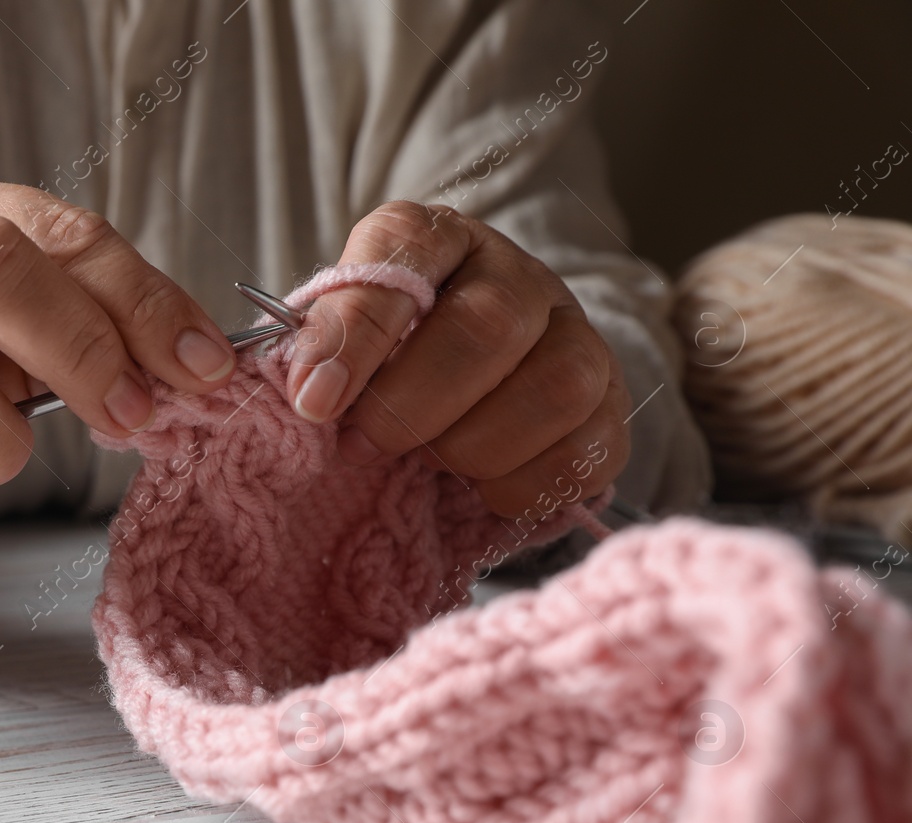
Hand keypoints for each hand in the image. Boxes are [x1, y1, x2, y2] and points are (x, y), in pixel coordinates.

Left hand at [284, 202, 629, 516]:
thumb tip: (309, 389)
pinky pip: (587, 450)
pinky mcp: (609, 402)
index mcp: (437, 239)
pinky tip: (480, 487)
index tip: (313, 400)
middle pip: (487, 329)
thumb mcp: (338, 335)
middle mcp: (516, 275)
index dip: (357, 331)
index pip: (404, 254)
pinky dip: (523, 485)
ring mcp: (575, 335)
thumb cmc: (387, 357)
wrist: (465, 378)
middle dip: (410, 406)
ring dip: (472, 446)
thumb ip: (320, 347)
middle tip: (362, 444)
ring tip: (428, 461)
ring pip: (554, 389)